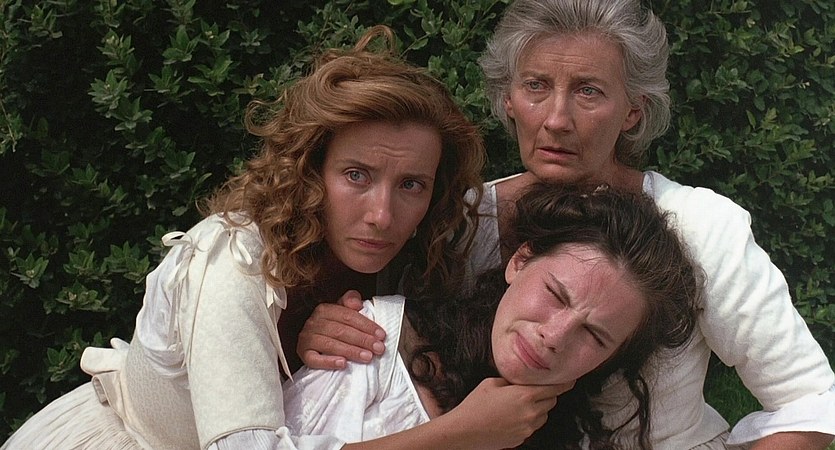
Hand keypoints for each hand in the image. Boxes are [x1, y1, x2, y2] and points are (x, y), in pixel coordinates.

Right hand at [297, 290, 386, 369]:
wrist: (312, 343)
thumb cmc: (333, 326)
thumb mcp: (341, 311)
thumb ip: (350, 301)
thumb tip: (357, 303)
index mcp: (324, 309)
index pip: (348, 316)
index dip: (366, 325)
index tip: (381, 335)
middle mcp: (313, 322)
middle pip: (341, 331)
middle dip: (363, 340)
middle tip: (378, 349)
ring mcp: (307, 339)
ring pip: (330, 345)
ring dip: (351, 351)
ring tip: (367, 357)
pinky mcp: (303, 354)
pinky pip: (314, 360)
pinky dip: (328, 362)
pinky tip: (343, 364)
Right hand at [444, 378, 573, 449]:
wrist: (464, 431)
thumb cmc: (475, 405)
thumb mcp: (492, 383)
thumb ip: (511, 381)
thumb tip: (519, 381)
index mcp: (525, 396)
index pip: (554, 389)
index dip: (564, 383)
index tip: (571, 379)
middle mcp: (531, 413)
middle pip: (551, 402)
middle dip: (546, 395)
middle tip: (534, 390)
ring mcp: (527, 428)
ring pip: (543, 415)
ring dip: (538, 408)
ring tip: (518, 405)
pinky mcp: (522, 438)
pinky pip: (532, 426)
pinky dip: (528, 420)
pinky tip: (510, 417)